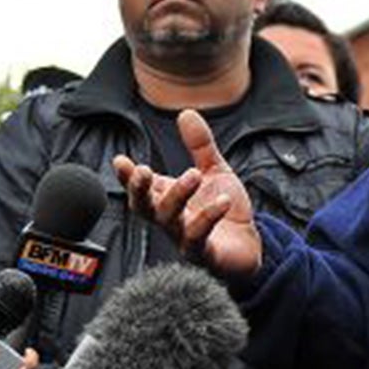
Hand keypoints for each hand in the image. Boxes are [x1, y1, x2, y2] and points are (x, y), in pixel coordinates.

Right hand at [114, 110, 261, 277]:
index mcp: (168, 199)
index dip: (128, 177)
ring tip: (194, 175)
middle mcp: (171, 220)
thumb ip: (200, 145)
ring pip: (169, 220)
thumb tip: (186, 113)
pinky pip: (199, 238)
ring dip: (178, 195)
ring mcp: (184, 239)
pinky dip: (209, 217)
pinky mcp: (203, 255)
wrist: (248, 248)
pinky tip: (223, 201)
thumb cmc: (226, 213)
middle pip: (144, 208)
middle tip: (143, 171)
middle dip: (139, 189)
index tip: (120, 161)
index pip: (142, 188)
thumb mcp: (215, 171)